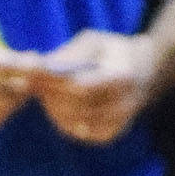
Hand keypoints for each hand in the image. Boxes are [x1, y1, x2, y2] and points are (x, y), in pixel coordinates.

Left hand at [31, 29, 156, 144]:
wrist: (145, 72)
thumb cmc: (112, 51)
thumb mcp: (94, 41)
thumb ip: (69, 54)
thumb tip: (39, 65)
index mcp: (123, 76)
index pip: (81, 86)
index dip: (53, 83)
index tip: (30, 75)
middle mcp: (124, 104)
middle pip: (74, 107)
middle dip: (48, 95)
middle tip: (29, 83)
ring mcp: (119, 123)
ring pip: (73, 122)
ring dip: (53, 108)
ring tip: (43, 92)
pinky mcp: (111, 134)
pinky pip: (79, 132)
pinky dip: (64, 120)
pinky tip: (59, 106)